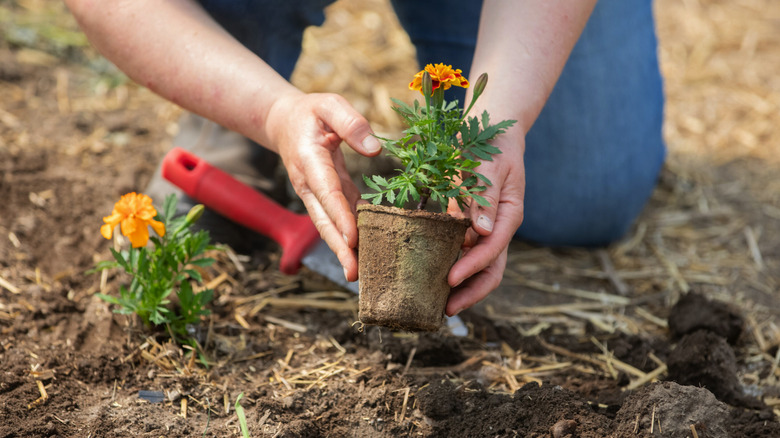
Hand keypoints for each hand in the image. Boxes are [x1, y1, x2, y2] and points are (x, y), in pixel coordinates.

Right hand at [266, 92, 381, 281]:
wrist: (285, 122)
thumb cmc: (311, 113)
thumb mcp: (330, 105)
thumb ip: (352, 123)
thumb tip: (375, 150)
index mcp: (310, 161)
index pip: (327, 193)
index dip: (340, 217)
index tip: (353, 239)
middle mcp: (310, 184)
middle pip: (324, 221)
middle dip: (339, 248)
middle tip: (355, 273)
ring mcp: (317, 194)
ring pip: (330, 226)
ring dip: (344, 250)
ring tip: (361, 274)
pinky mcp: (329, 196)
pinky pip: (341, 218)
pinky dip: (353, 237)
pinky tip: (369, 253)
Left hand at [445, 129, 524, 315]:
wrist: (491, 134)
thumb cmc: (491, 146)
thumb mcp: (490, 166)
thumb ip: (486, 197)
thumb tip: (483, 232)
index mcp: (509, 215)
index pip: (492, 250)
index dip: (472, 267)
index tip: (450, 279)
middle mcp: (498, 228)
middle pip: (490, 269)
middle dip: (470, 292)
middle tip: (446, 309)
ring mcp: (484, 230)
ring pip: (476, 267)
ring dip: (461, 286)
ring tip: (437, 303)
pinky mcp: (468, 226)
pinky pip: (461, 252)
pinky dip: (448, 265)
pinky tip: (428, 276)